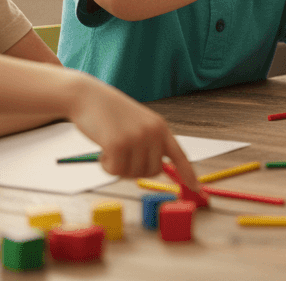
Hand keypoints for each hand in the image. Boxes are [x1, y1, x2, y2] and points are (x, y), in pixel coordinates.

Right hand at [68, 79, 198, 191]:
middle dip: (135, 170)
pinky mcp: (118, 144)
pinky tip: (102, 149)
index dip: (188, 173)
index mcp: (160, 127)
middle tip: (120, 155)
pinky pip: (115, 171)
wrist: (88, 96)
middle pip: (152, 171)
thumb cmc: (110, 113)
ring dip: (118, 167)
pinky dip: (106, 166)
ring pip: (133, 174)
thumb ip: (149, 143)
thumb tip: (156, 170)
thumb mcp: (137, 124)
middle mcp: (153, 132)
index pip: (180, 154)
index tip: (197, 189)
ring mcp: (137, 138)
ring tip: (110, 147)